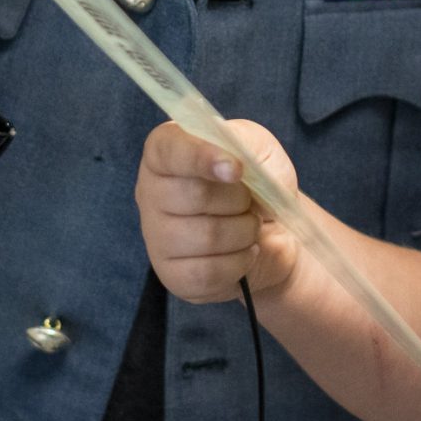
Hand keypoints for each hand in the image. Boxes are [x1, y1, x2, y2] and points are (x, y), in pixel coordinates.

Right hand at [133, 121, 299, 303]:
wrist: (269, 232)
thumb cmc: (254, 182)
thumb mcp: (258, 149)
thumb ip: (248, 147)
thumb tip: (233, 169)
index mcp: (165, 150)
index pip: (171, 149)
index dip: (202, 158)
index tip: (236, 169)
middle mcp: (151, 190)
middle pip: (196, 196)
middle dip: (239, 200)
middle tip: (250, 201)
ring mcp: (156, 236)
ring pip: (206, 237)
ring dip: (244, 231)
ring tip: (249, 226)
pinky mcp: (170, 274)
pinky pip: (208, 272)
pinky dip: (239, 262)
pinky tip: (243, 251)